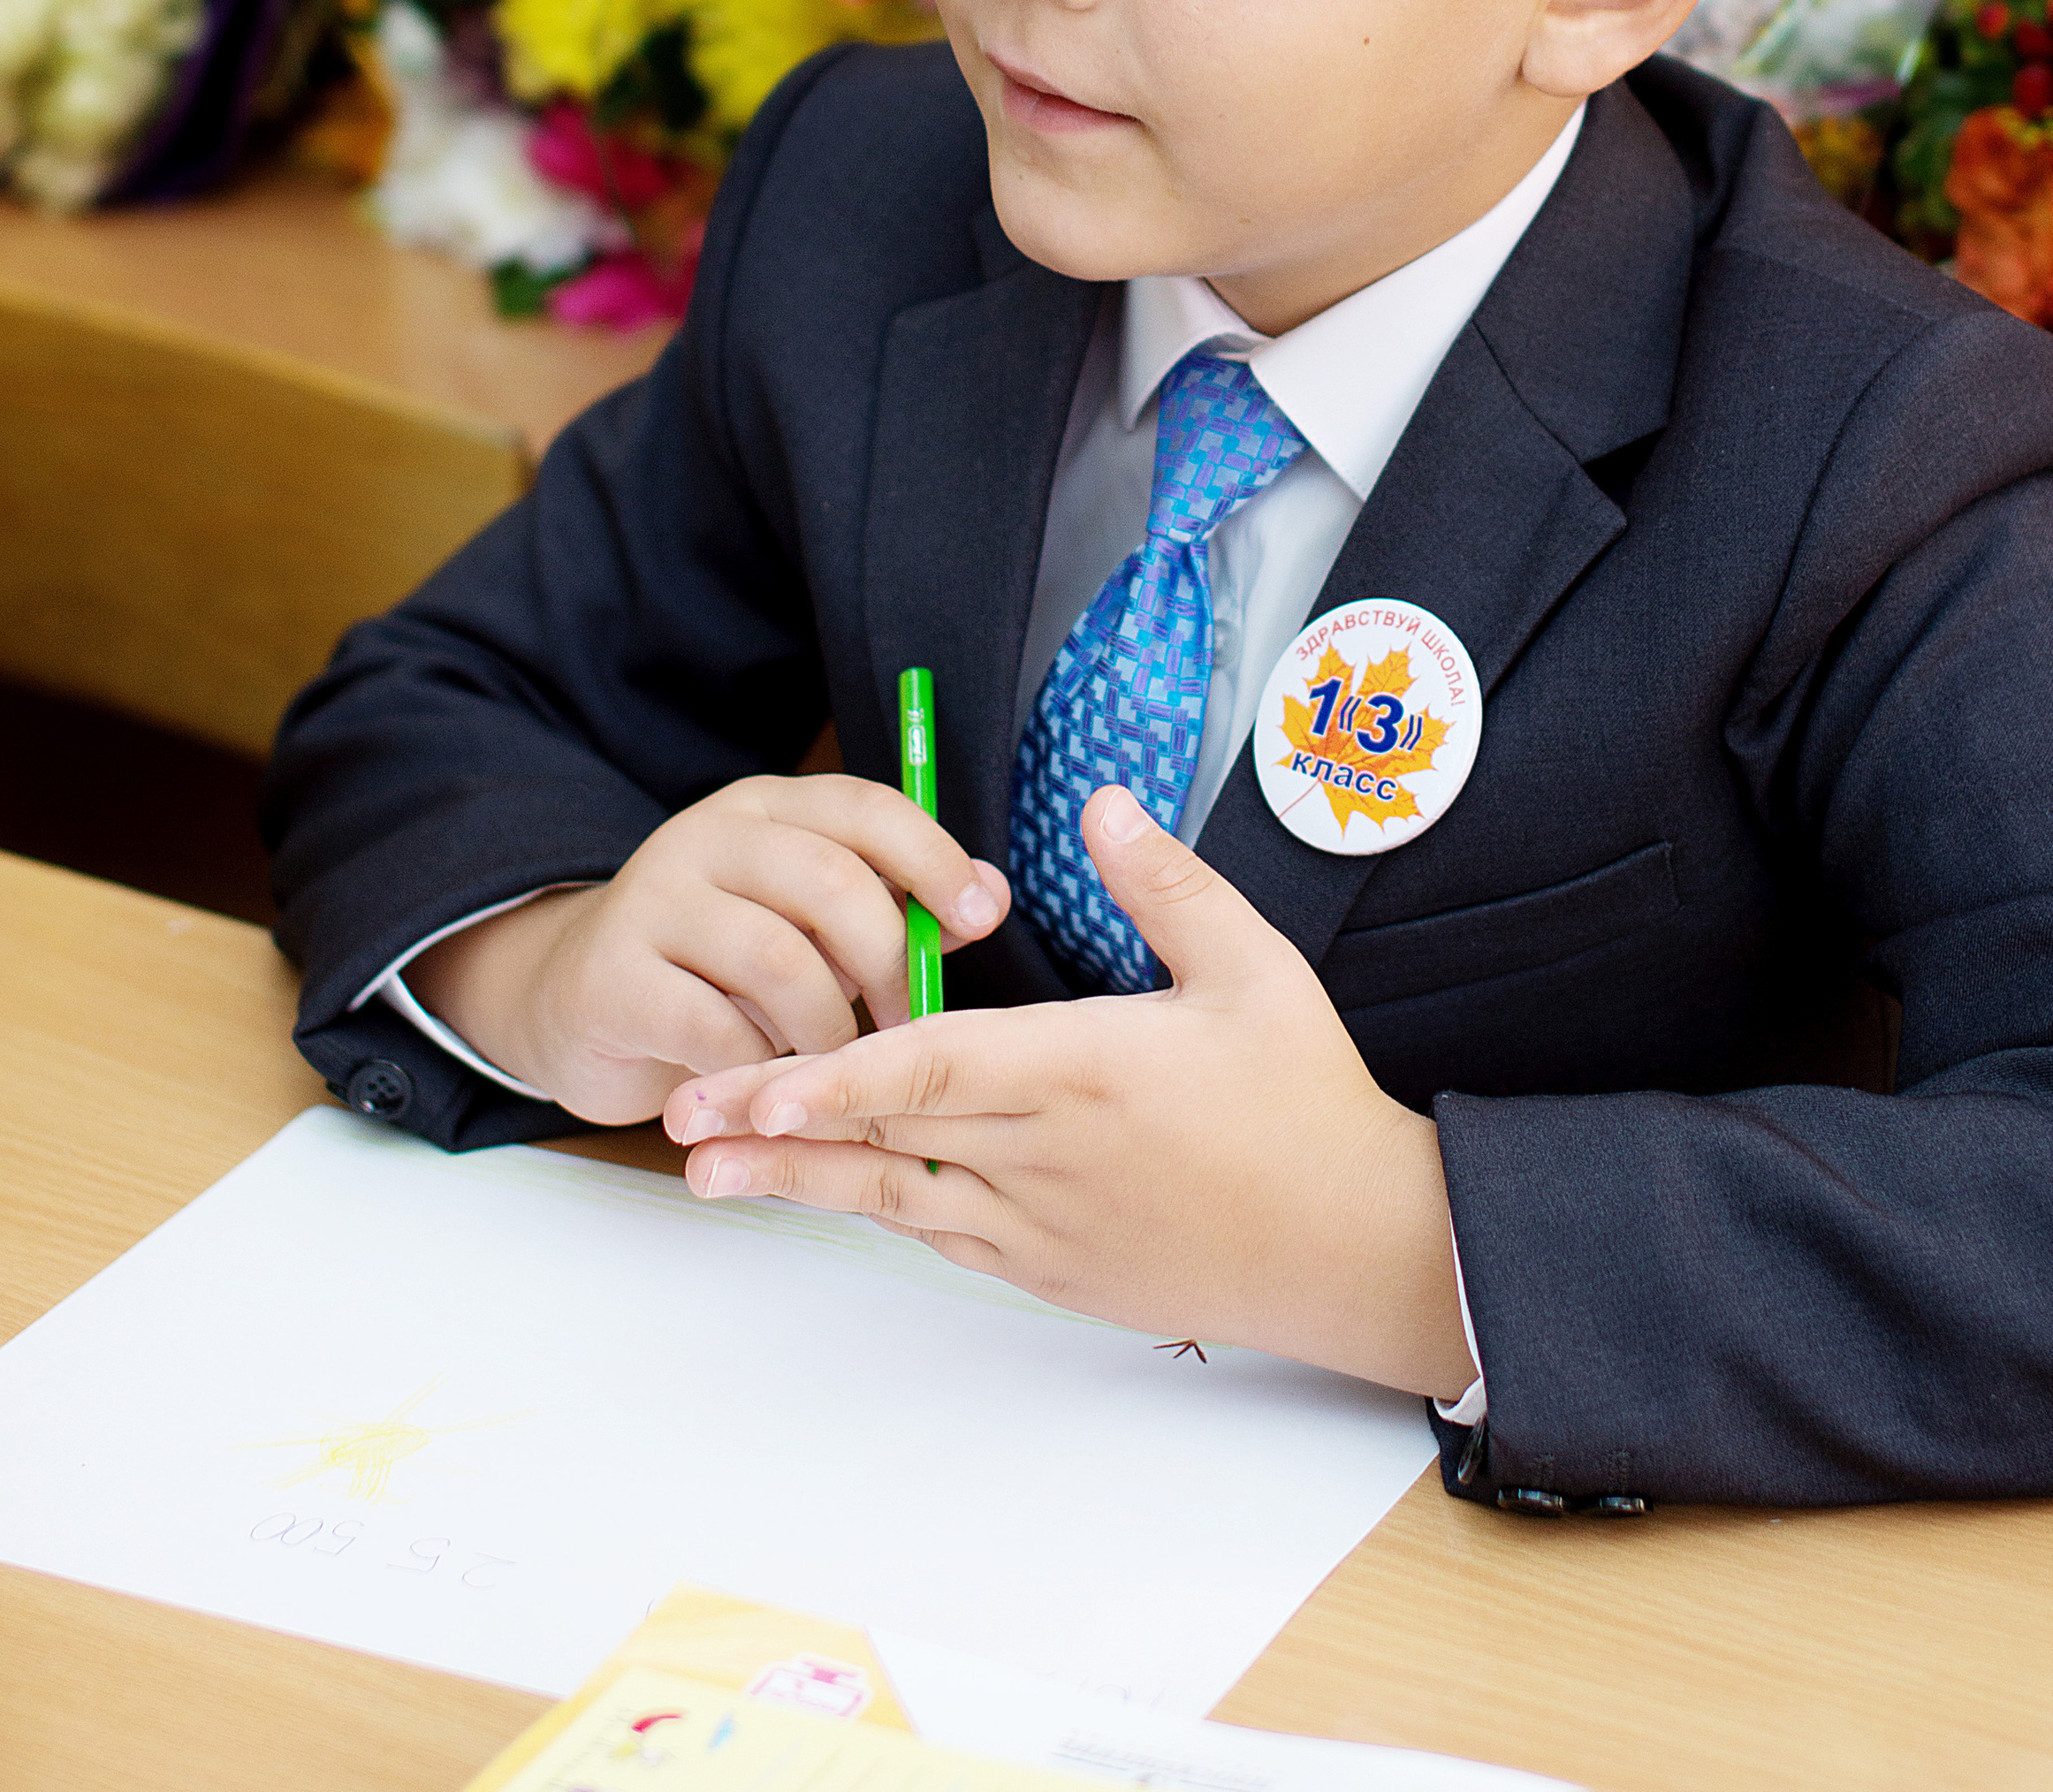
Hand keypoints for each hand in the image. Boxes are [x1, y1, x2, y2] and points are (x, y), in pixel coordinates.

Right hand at [404, 775, 1011, 1126]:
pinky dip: (760, 1069)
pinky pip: (713, 1028)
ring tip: (836, 1065)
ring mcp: (652, 901)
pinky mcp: (613, 977)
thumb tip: (991, 896)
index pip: (866, 807)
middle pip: (828, 882)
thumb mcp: (809, 922)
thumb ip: (895, 906)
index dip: (932, 858)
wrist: (577, 999)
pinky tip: (769, 1087)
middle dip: (887, 963)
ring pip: (777, 959)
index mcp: (769, 808)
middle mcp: (708, 837)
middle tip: (907, 1027)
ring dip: (826, 1028)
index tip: (980, 917)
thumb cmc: (723, 964)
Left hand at [661, 787, 1476, 1401]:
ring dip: (800, 1181)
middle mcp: (1047, 1156)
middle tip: (680, 1115)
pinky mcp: (1054, 1269)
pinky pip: (945, 1237)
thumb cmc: (1305, 1100)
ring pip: (897, 1197)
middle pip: (887, 1137)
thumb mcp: (1253, 968)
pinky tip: (825, 1190)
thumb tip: (1098, 804)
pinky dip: (878, 1208)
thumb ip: (1165, 883)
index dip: (834, 1075)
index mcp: (1085, 1071)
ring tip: (705, 1173)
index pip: (933, 1068)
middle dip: (776, 1125)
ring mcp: (1044, 1225)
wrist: (1351, 1247)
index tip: (755, 1079)